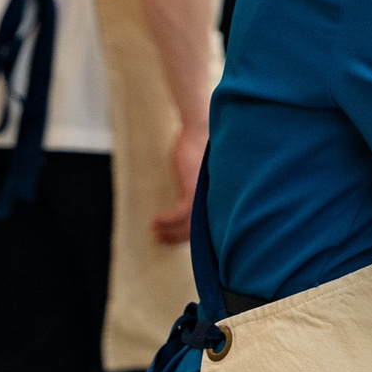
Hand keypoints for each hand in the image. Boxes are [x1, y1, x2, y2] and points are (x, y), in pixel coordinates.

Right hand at [152, 120, 205, 246]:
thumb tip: (184, 196)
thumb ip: (195, 187)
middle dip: (176, 238)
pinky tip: (156, 220)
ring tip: (155, 232)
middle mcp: (213, 201)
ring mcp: (205, 197)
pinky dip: (167, 220)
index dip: (188, 234)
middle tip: (160, 240)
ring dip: (169, 232)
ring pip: (188, 226)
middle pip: (197, 230)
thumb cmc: (200, 147)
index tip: (172, 238)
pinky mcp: (194, 191)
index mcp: (216, 198)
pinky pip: (180, 214)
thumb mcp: (198, 173)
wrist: (201, 130)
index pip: (206, 225)